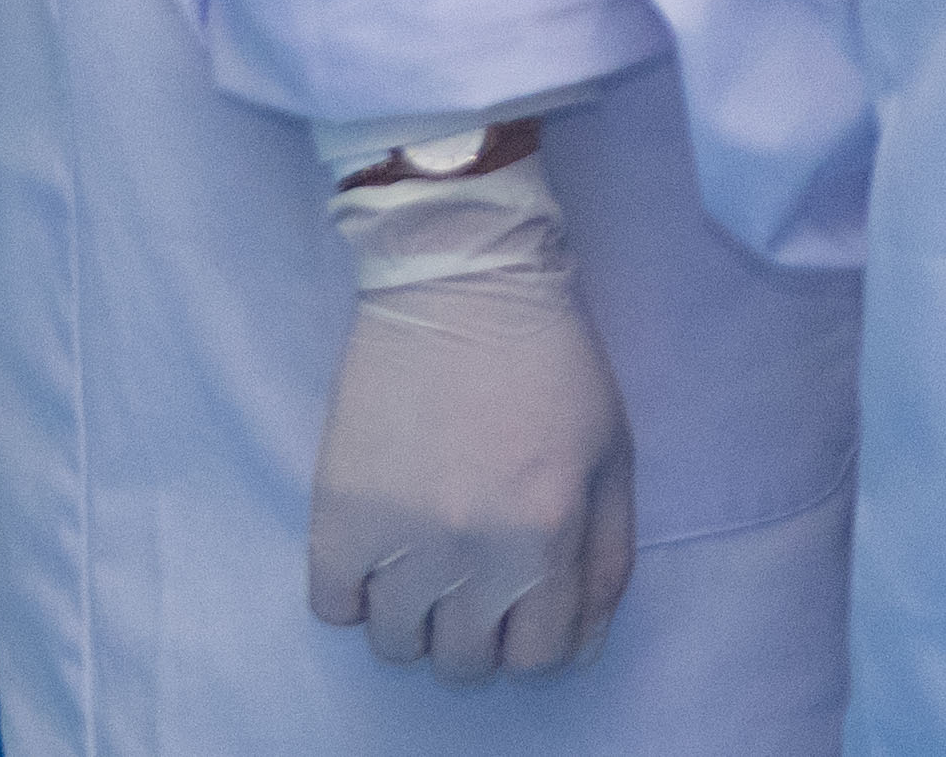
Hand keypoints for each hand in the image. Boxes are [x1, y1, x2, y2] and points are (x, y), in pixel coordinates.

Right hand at [304, 160, 633, 680]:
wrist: (462, 284)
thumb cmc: (552, 365)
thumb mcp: (612, 454)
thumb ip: (605, 556)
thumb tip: (584, 642)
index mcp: (548, 532)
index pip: (540, 655)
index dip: (538, 641)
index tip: (529, 612)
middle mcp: (472, 550)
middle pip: (465, 661)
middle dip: (478, 634)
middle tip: (478, 585)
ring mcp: (398, 538)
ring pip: (397, 646)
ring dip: (417, 618)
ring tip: (428, 565)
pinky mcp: (336, 516)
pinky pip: (333, 609)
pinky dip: (356, 594)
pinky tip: (382, 550)